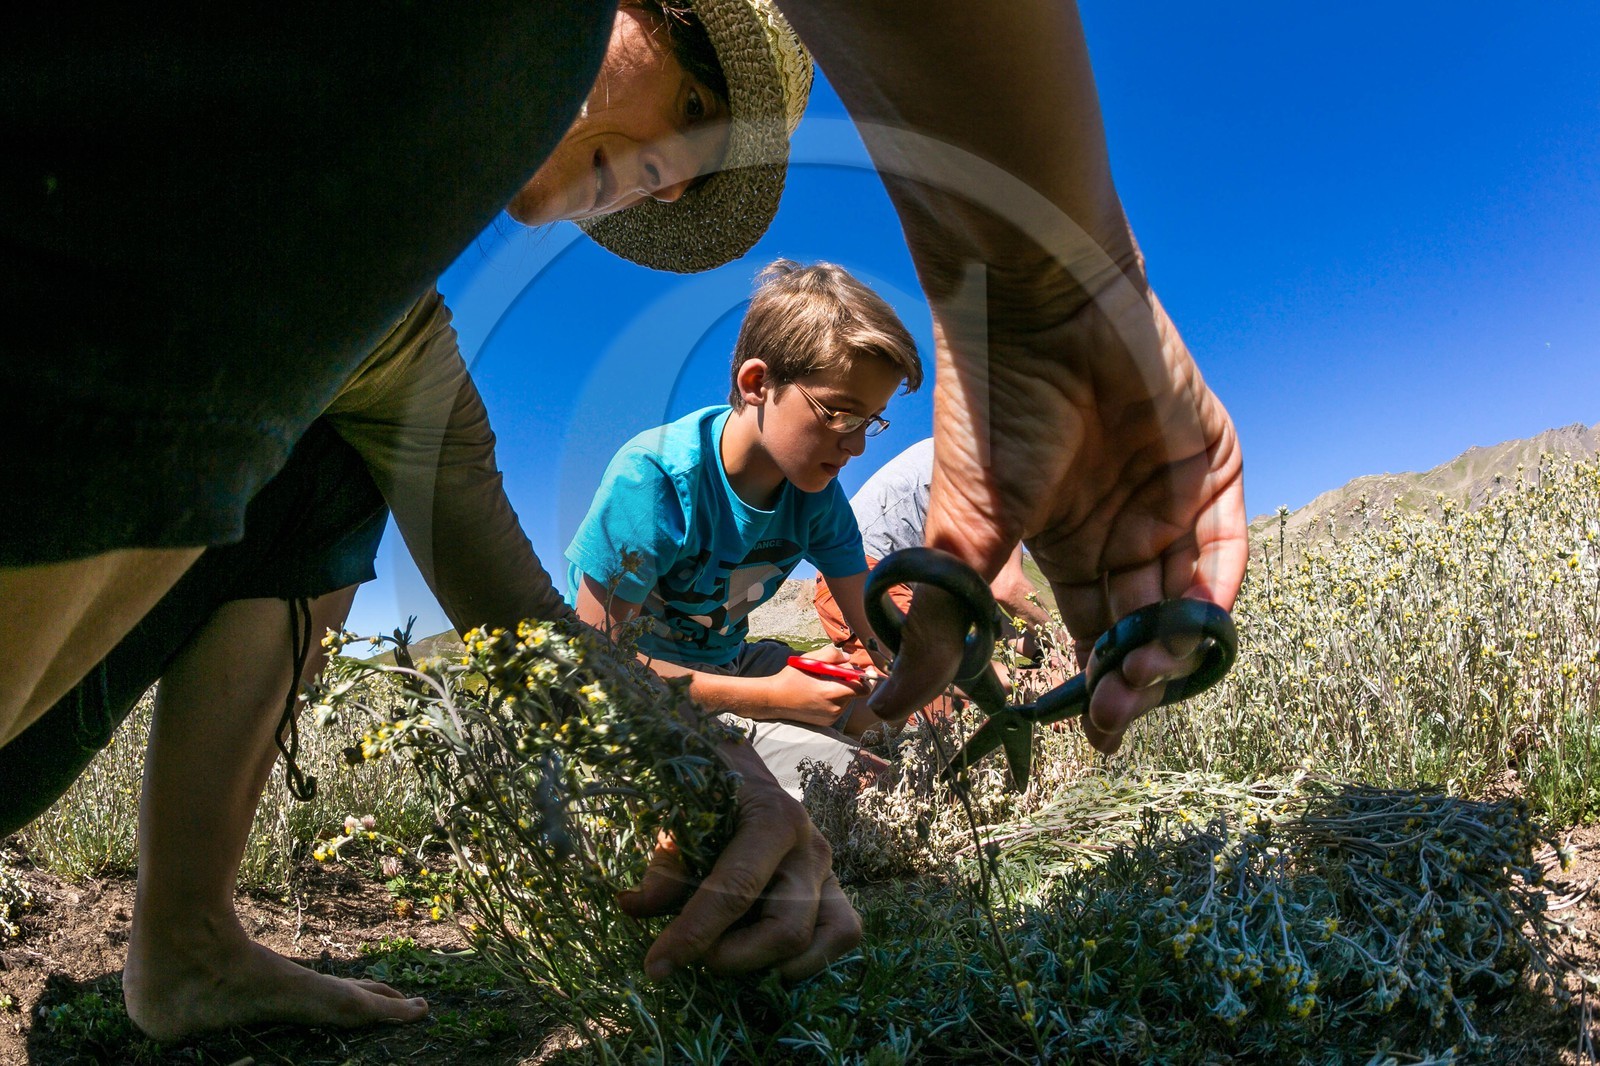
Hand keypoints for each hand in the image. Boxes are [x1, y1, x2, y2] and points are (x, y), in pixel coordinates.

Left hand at [618, 739, 861, 979]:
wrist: (739, 766)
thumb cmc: (706, 793)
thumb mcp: (678, 821)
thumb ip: (663, 867)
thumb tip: (633, 908)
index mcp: (773, 818)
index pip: (736, 889)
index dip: (695, 933)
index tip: (657, 965)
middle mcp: (810, 846)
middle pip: (786, 928)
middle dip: (735, 956)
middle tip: (696, 955)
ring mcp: (829, 869)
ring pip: (830, 936)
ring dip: (778, 962)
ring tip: (735, 955)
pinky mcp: (834, 888)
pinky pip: (844, 932)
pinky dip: (814, 957)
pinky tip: (768, 959)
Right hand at [764, 646, 871, 727]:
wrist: (774, 700)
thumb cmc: (790, 678)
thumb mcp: (808, 660)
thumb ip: (831, 655)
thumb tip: (848, 657)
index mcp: (830, 693)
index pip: (862, 689)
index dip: (867, 678)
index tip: (867, 669)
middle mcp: (834, 708)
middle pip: (854, 691)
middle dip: (849, 679)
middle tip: (835, 670)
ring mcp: (831, 717)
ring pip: (847, 698)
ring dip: (842, 688)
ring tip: (823, 681)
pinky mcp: (827, 722)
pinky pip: (839, 706)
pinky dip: (835, 697)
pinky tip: (820, 692)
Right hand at [869, 289, 1246, 753]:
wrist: (1032, 309)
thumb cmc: (988, 411)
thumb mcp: (962, 535)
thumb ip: (942, 628)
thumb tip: (886, 712)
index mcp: (1059, 541)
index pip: (1090, 631)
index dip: (1095, 686)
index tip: (1096, 736)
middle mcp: (1117, 525)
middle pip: (1140, 623)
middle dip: (1132, 676)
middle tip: (1117, 712)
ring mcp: (1165, 496)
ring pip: (1184, 596)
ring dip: (1169, 645)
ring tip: (1144, 675)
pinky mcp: (1210, 464)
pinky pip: (1225, 546)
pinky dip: (1215, 593)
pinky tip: (1190, 628)